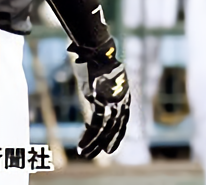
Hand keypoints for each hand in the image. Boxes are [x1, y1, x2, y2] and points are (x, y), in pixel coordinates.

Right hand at [69, 39, 130, 158]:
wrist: (98, 51)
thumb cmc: (98, 61)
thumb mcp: (105, 78)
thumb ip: (104, 90)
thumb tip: (96, 96)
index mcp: (124, 95)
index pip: (123, 120)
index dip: (118, 134)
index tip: (111, 145)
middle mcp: (120, 100)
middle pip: (116, 127)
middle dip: (108, 142)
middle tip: (102, 153)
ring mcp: (111, 101)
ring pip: (105, 130)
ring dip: (94, 144)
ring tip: (85, 153)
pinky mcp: (99, 101)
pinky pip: (95, 125)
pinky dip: (88, 137)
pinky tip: (81, 146)